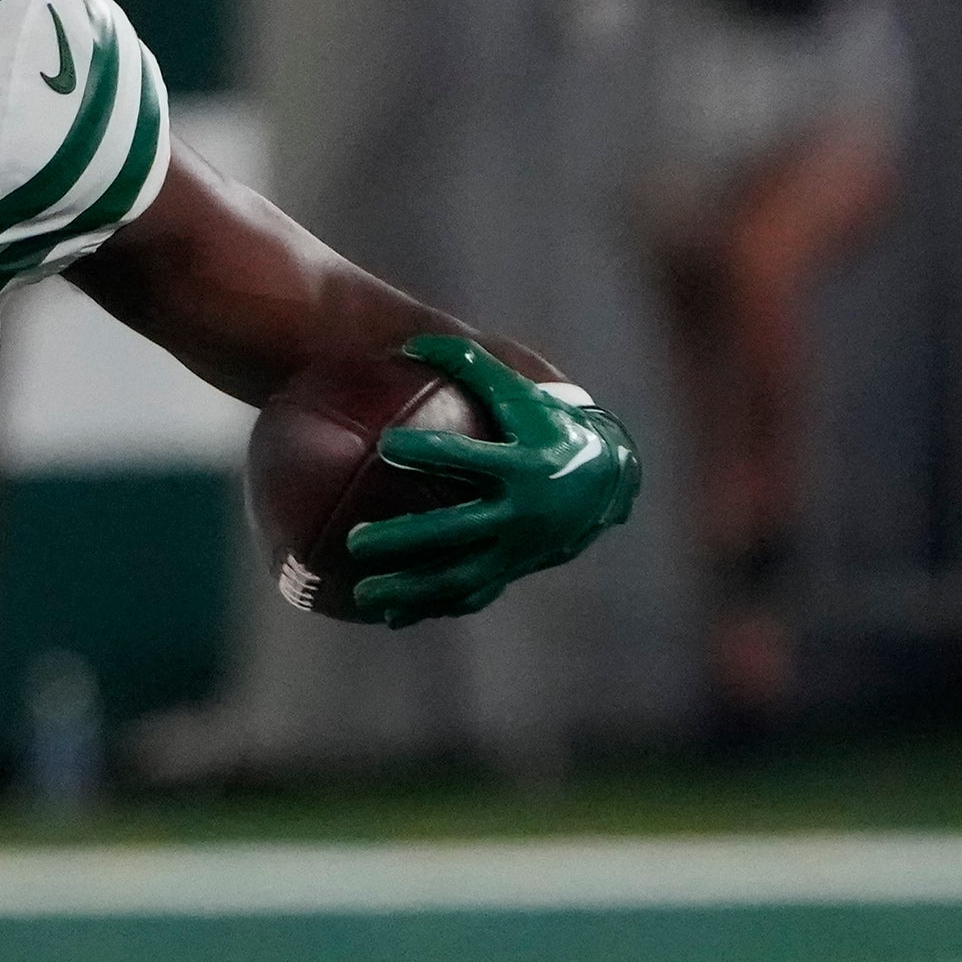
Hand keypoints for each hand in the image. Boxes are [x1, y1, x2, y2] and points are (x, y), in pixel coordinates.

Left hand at [342, 334, 641, 624]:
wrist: (606, 480)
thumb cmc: (549, 426)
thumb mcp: (519, 394)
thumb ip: (469, 367)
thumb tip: (408, 344)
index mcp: (522, 465)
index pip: (471, 458)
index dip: (432, 452)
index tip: (387, 446)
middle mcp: (520, 513)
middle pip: (456, 530)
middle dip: (407, 538)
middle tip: (356, 540)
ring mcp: (517, 550)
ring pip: (458, 576)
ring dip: (410, 589)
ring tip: (360, 592)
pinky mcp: (512, 571)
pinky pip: (468, 595)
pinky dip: (431, 607)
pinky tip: (387, 618)